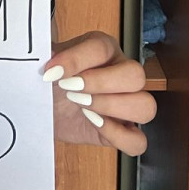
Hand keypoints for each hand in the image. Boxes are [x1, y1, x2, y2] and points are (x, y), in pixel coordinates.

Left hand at [42, 31, 155, 155]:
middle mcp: (121, 73)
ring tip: (83, 107)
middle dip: (101, 84)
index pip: (102, 48)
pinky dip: (118, 136)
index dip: (76, 60)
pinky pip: (138, 141)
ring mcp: (126, 104)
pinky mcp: (122, 132)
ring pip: (146, 107)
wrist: (42, 106)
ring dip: (112, 108)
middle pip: (136, 75)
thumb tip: (53, 64)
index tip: (52, 72)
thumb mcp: (45, 62)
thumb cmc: (48, 80)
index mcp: (103, 48)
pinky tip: (94, 125)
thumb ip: (49, 55)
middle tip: (71, 90)